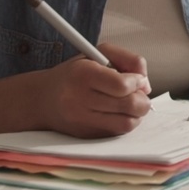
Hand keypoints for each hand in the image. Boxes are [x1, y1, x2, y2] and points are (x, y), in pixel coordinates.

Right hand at [37, 42, 151, 137]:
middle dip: (142, 99)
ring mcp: (82, 120)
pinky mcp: (86, 135)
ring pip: (127, 123)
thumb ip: (128, 59)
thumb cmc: (75, 74)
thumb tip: (145, 84)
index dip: (137, 82)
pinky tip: (118, 112)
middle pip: (129, 106)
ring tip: (129, 103)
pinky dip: (125, 122)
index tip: (136, 79)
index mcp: (83, 74)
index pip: (122, 85)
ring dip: (136, 114)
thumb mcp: (98, 54)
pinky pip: (117, 132)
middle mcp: (79, 99)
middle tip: (138, 93)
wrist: (43, 99)